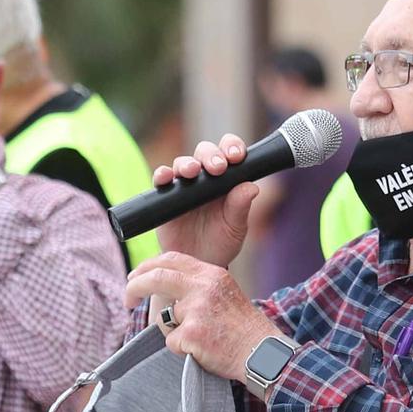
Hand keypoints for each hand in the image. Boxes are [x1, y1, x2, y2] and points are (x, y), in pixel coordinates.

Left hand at [126, 251, 276, 381]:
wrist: (261, 354)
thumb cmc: (243, 328)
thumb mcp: (224, 293)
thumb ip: (198, 285)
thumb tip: (164, 284)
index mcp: (212, 274)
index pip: (172, 259)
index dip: (149, 266)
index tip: (135, 276)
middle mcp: (203, 287)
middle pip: (157, 278)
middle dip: (135, 286)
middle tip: (128, 298)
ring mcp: (196, 309)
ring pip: (165, 318)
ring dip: (176, 331)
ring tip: (203, 338)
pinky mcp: (191, 333)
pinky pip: (171, 341)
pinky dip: (182, 349)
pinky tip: (204, 350)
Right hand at [150, 135, 259, 268]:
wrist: (197, 263)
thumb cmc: (220, 243)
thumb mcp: (235, 228)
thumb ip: (240, 207)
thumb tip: (251, 187)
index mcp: (226, 179)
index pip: (229, 153)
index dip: (232, 147)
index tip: (236, 156)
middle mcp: (204, 178)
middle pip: (205, 152)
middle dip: (211, 154)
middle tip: (217, 167)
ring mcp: (183, 186)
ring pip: (183, 163)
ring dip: (187, 163)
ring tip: (192, 171)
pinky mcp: (164, 197)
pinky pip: (161, 180)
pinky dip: (162, 174)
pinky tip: (166, 177)